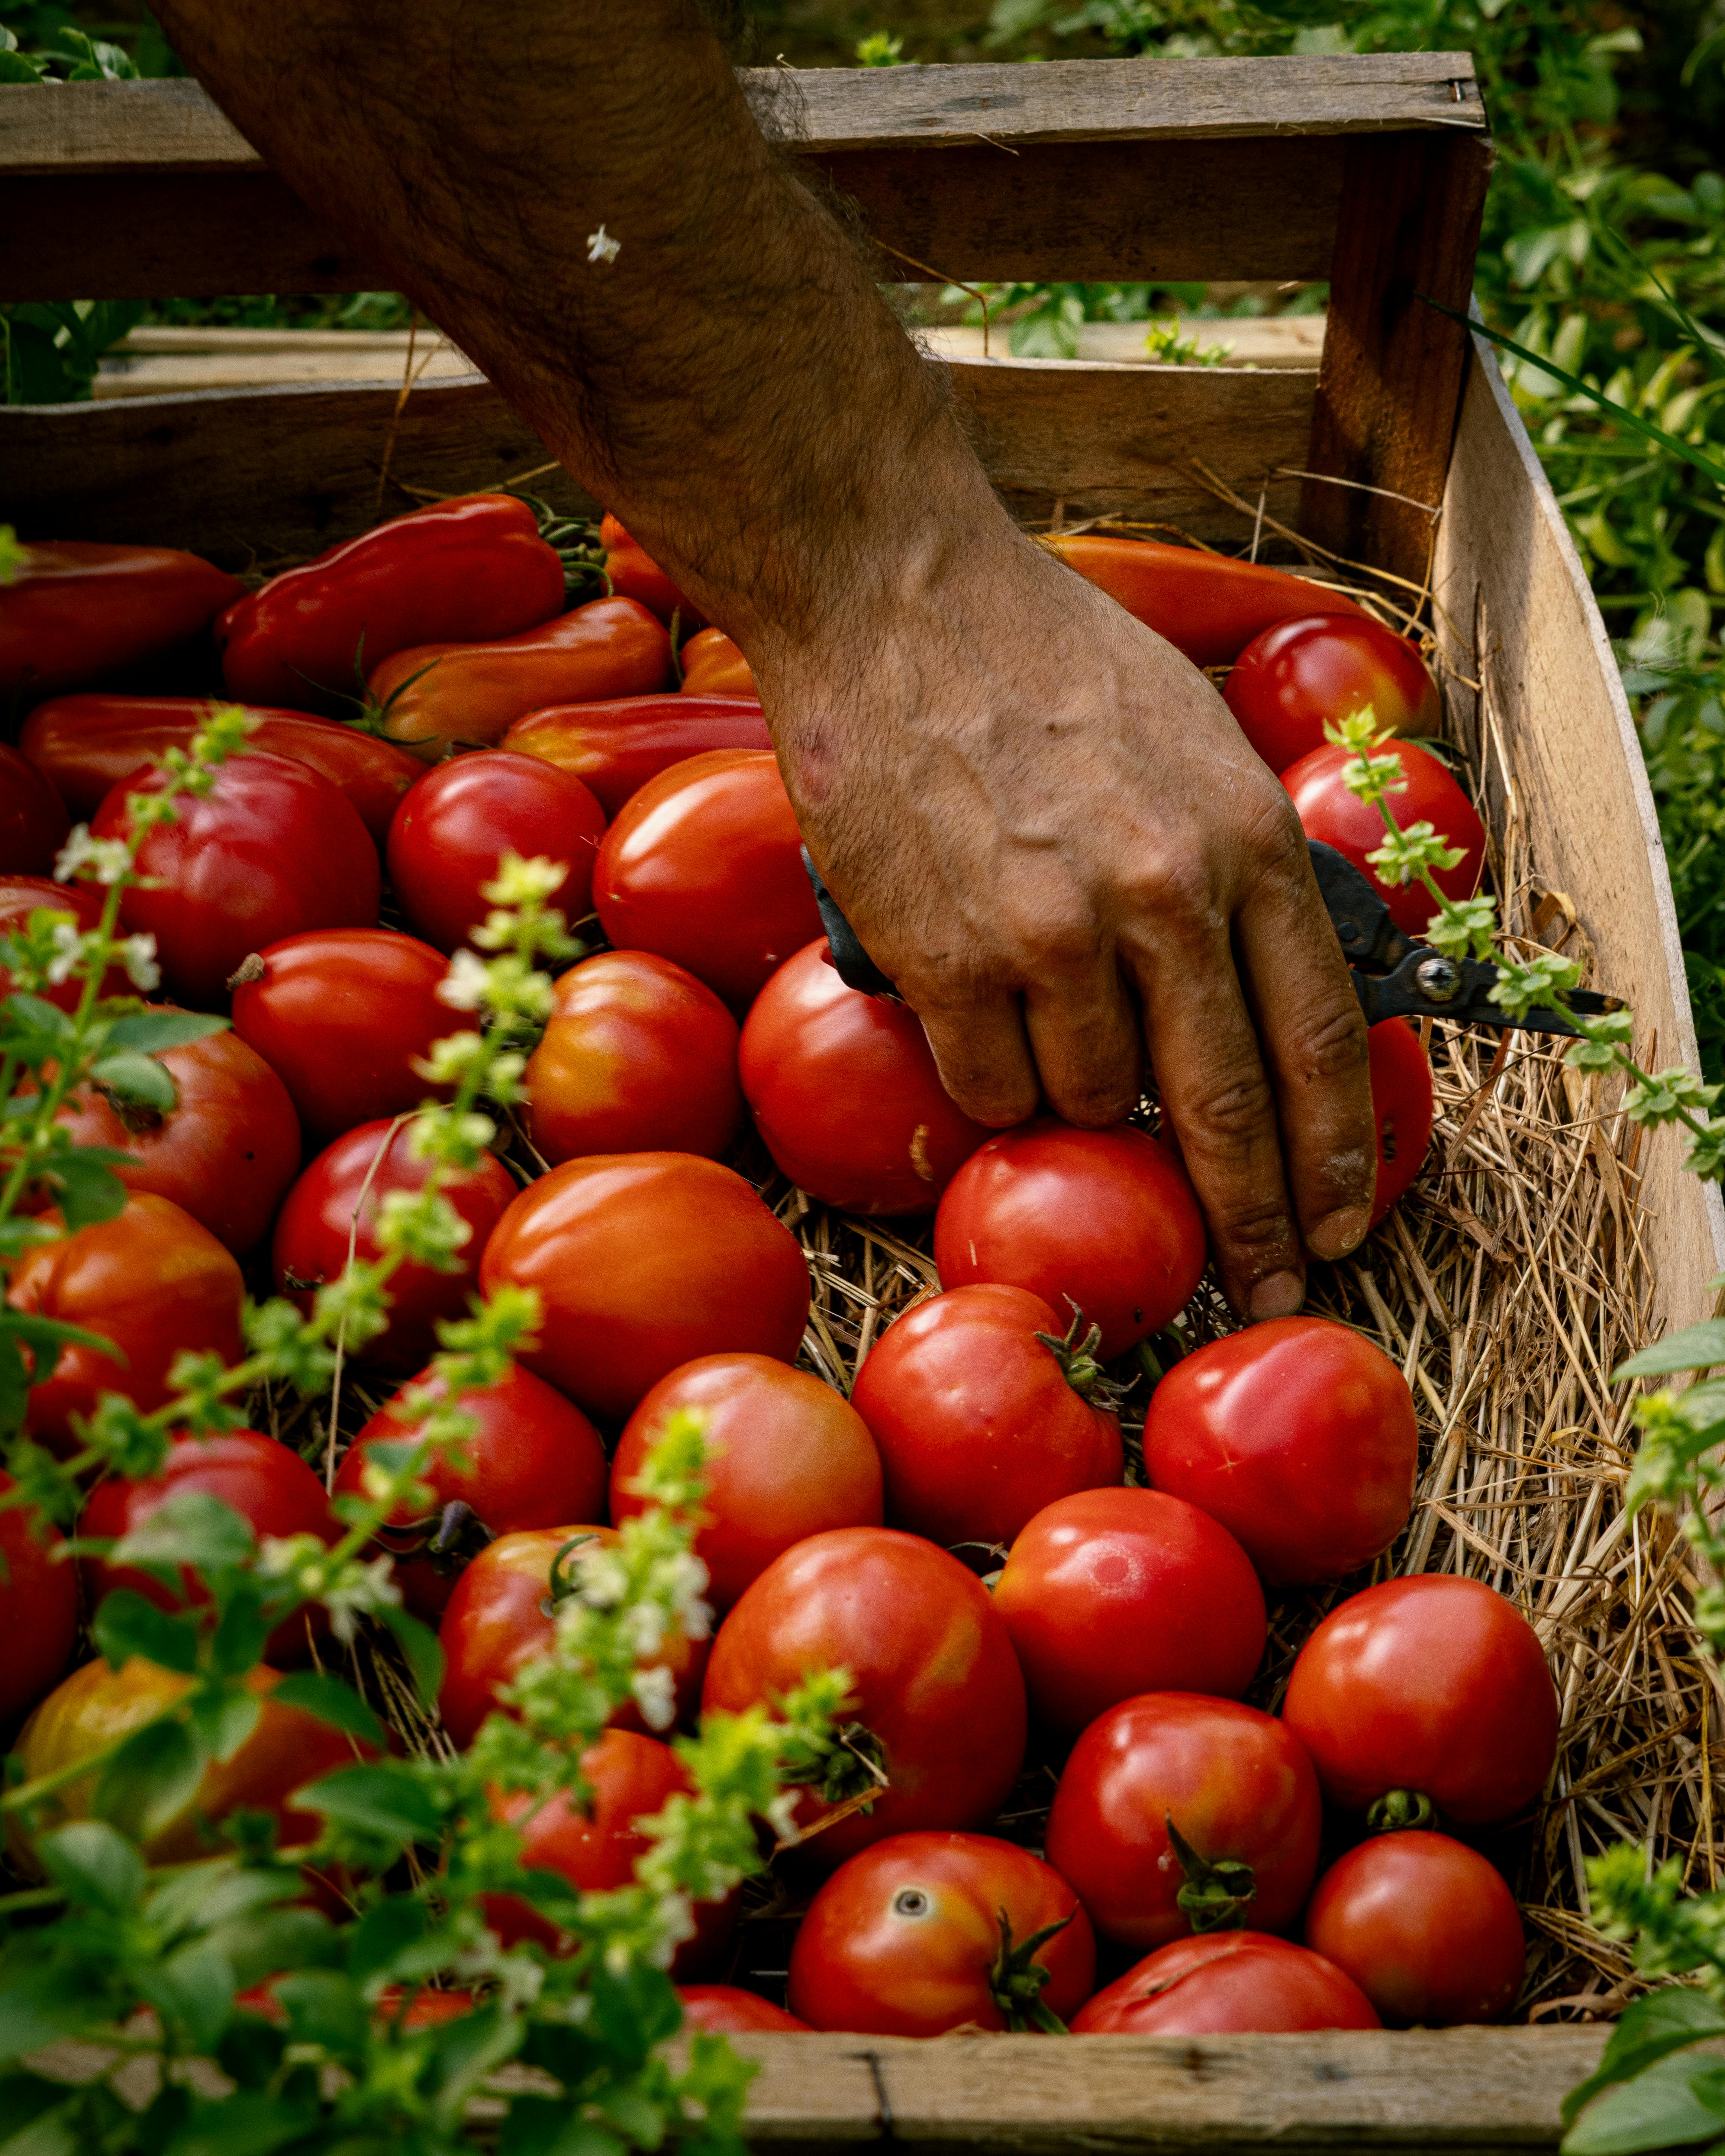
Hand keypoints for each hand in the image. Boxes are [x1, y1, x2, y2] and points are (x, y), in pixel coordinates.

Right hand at [757, 525, 1375, 1321]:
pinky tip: (983, 1019)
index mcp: (1247, 842)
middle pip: (1225, 1112)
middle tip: (1265, 1288)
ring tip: (1050, 1025)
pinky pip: (992, 1090)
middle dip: (1253, 1223)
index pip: (1320, 1043)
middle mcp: (1163, 899)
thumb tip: (1263, 997)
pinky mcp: (947, 958)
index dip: (1335, 1158)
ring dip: (1083, 1102)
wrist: (897, 602)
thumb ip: (1243, 866)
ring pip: (1092, 1106)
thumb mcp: (1196, 744)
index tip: (1342, 1227)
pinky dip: (996, 1080)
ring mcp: (1051, 936)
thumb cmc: (1049, 663)